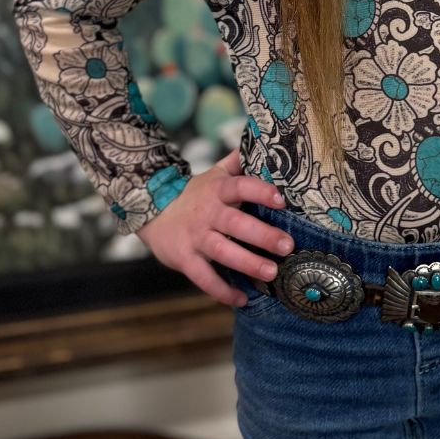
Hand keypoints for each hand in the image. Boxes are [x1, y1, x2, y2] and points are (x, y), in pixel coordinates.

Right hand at [135, 148, 294, 307]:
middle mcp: (208, 213)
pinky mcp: (184, 259)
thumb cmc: (195, 194)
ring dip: (248, 264)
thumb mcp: (214, 173)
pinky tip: (241, 299)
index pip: (240, 186)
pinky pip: (204, 278)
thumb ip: (238, 162)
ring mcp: (195, 238)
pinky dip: (222, 291)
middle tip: (287, 245)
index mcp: (217, 190)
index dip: (260, 191)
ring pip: (223, 252)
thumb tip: (261, 139)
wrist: (152, 211)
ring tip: (271, 273)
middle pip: (236, 224)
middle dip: (263, 235)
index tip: (281, 200)